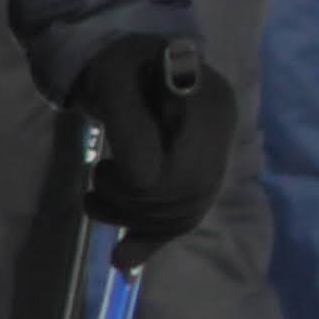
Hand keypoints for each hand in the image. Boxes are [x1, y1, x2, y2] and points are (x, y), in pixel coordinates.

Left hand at [70, 33, 238, 249]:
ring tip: (95, 201)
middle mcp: (222, 135)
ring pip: (183, 214)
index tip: (106, 169)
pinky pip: (181, 219)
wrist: (124, 59)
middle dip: (134, 204)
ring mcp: (214, 158)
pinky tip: (123, 259)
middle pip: (187, 198)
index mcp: (211, 106)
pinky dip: (150, 239)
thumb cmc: (116, 63)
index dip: (140, 185)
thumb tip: (139, 180)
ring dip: (133, 219)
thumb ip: (128, 126)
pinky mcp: (198, 176)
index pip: (184, 173)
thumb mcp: (112, 81)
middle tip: (97, 182)